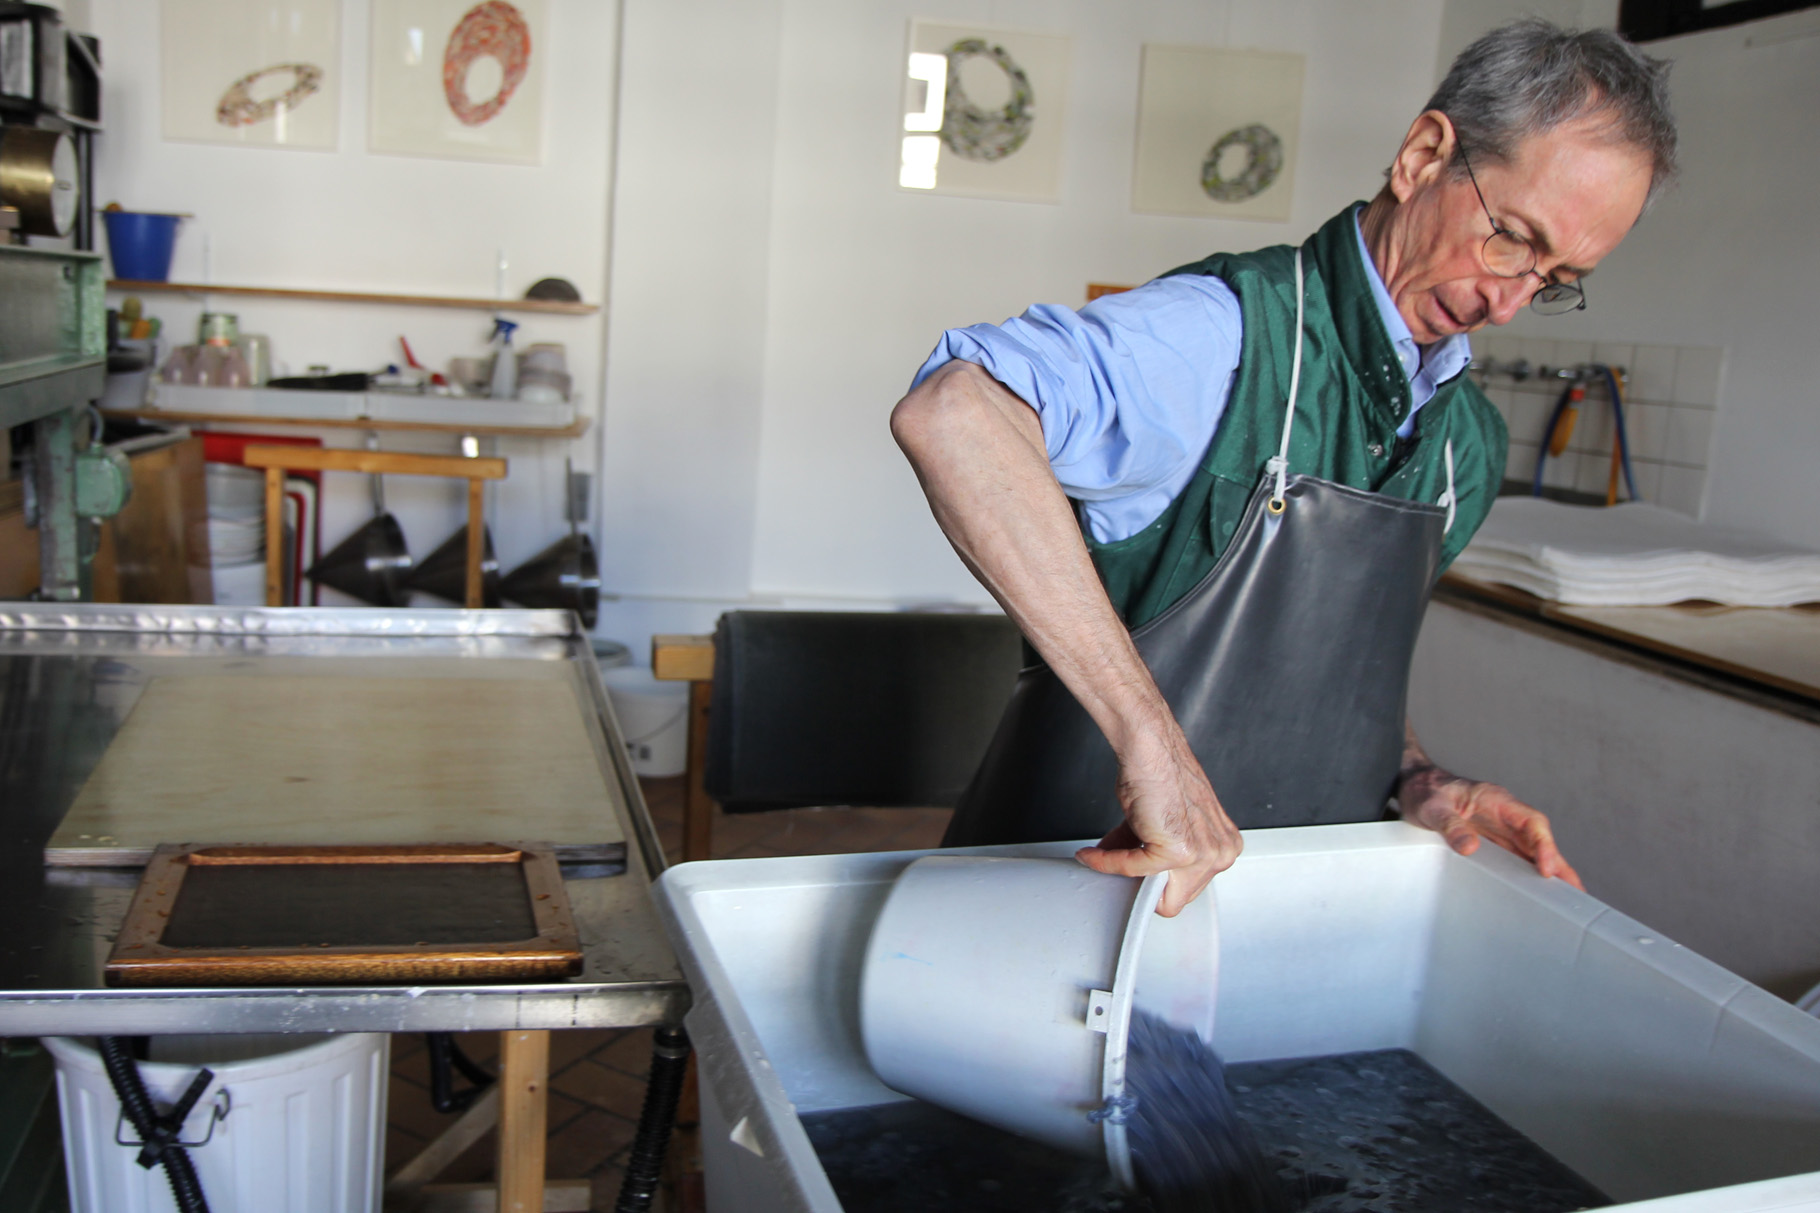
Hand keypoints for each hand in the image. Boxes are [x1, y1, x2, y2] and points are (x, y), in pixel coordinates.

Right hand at [1075, 725, 1242, 915]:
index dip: (1157, 881)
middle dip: (1142, 884)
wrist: (1150, 747)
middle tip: (1116, 868)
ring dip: (1124, 875)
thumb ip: (1153, 850)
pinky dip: (1108, 863)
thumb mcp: (1163, 821)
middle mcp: (1221, 853)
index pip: (1189, 888)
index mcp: (1223, 846)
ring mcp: (1204, 854)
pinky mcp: (1179, 852)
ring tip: (1103, 859)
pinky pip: (1133, 870)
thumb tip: (1126, 869)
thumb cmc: (1157, 774)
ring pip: (1157, 895)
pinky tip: (1095, 853)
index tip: (1133, 873)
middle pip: (1176, 898)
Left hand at [1398, 765, 1583, 889]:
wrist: (1412, 785)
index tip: (1546, 868)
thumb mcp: (1432, 807)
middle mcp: (1504, 815)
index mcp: (1496, 800)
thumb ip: (1450, 825)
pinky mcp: (1491, 841)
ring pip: (1531, 851)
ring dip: (1549, 871)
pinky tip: (1535, 890)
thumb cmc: (1424, 790)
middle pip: (1539, 840)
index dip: (1544, 845)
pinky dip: (1528, 873)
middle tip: (1575, 892)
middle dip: (1558, 864)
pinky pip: (1515, 857)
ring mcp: (1499, 829)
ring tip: (1566, 898)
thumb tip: (1470, 847)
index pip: (1531, 822)